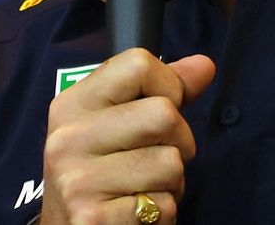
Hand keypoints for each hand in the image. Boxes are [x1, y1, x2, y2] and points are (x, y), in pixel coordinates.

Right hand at [39, 49, 215, 223]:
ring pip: (171, 163)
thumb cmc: (101, 174)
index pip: (138, 65)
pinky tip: (137, 214)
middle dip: (179, 141)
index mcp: (73, 104)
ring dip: (172, 183)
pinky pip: (164, 206)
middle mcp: (69, 138)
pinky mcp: (93, 219)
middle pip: (164, 114)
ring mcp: (78, 180)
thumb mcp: (118, 123)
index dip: (169, 86)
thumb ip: (162, 91)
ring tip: (145, 189)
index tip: (163, 109)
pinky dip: (163, 213)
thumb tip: (205, 65)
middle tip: (156, 160)